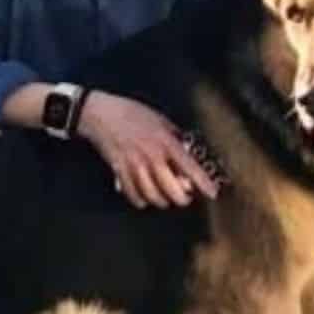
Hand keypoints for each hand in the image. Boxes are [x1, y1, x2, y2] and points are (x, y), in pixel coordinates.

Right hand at [76, 91, 218, 208]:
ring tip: (165, 199)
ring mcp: (135, 166)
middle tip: (185, 197)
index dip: (203, 183)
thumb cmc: (132, 112)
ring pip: (153, 195)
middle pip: (172, 189)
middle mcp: (152, 157)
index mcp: (165, 142)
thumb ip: (174, 135)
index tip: (213, 193)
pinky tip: (144, 198)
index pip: (189, 167)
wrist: (101, 114)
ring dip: (162, 201)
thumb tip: (186, 149)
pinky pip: (132, 194)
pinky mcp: (119, 172)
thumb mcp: (160, 119)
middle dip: (182, 198)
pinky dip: (140, 200)